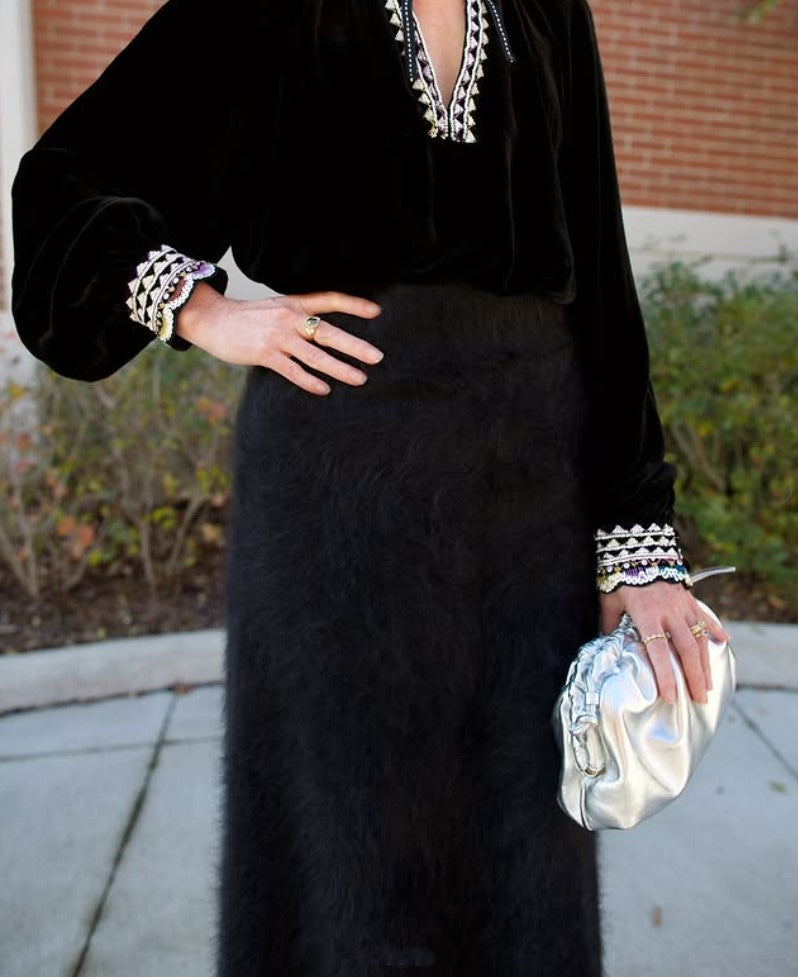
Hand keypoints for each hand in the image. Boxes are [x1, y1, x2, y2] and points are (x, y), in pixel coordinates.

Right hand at [174, 282, 384, 394]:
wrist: (212, 319)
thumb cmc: (246, 318)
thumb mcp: (275, 308)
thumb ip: (298, 315)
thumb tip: (322, 330)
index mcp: (294, 304)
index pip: (329, 300)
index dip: (353, 305)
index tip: (376, 312)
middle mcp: (289, 318)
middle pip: (329, 332)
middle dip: (355, 345)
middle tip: (377, 357)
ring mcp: (277, 336)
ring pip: (315, 355)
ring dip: (339, 368)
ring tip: (359, 379)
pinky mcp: (264, 353)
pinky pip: (291, 370)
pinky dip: (308, 380)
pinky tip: (324, 390)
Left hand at [598, 580, 731, 704]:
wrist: (638, 547)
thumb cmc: (619, 576)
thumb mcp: (609, 600)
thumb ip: (609, 624)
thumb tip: (605, 646)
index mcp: (647, 615)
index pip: (658, 651)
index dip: (665, 675)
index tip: (669, 696)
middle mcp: (669, 613)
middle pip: (686, 649)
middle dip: (694, 677)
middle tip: (699, 700)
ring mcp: (682, 605)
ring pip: (699, 638)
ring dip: (705, 663)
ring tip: (709, 685)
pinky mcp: (689, 597)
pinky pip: (704, 616)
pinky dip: (715, 629)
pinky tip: (724, 643)